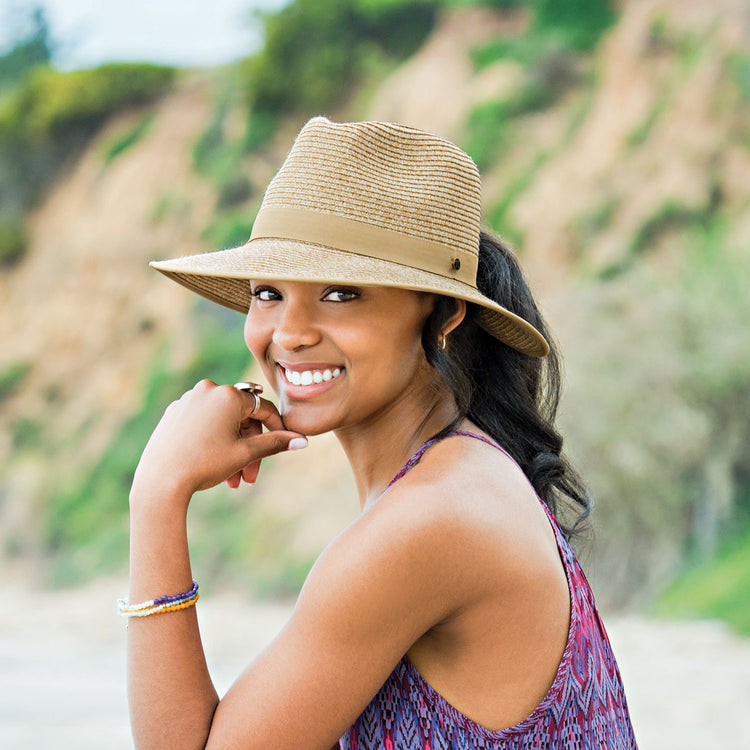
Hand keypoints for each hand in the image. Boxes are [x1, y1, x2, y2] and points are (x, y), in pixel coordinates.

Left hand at [130, 379, 306, 505]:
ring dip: (232, 449)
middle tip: (250, 478)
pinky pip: (202, 423)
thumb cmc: (204, 464)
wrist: (160, 481)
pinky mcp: (174, 413)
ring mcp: (188, 400)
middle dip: (250, 448)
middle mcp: (208, 390)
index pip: (263, 408)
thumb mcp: (244, 454)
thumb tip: (303, 441)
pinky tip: (212, 466)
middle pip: (241, 418)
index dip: (277, 428)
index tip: (285, 444)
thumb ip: (275, 443)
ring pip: (222, 423)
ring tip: (232, 480)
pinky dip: (213, 441)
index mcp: (228, 395)